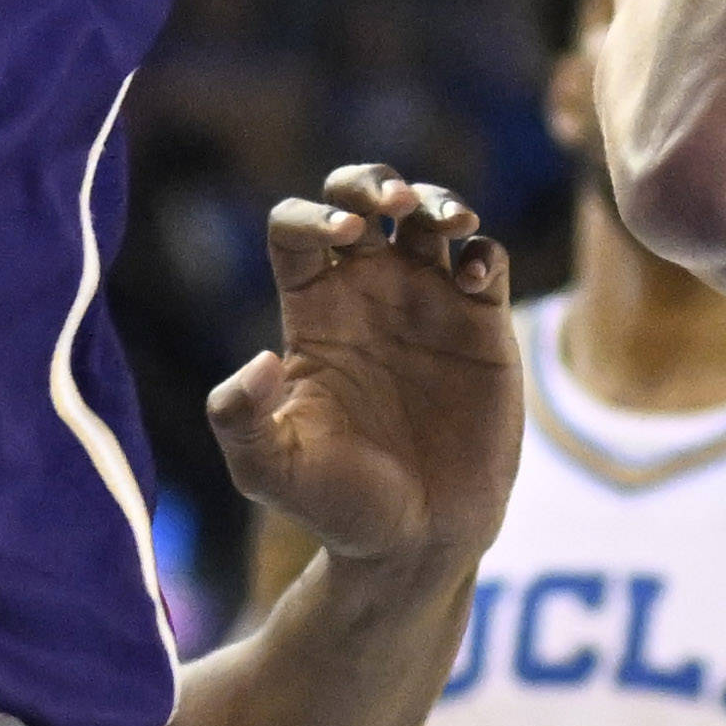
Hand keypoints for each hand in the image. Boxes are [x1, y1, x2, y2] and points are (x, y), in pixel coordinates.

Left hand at [205, 164, 518, 570]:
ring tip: (446, 220)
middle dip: (371, 182)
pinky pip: (485, 260)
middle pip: (361, 199)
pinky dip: (481, 251)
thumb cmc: (337, 508)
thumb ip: (239, 419)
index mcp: (312, 314)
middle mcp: (367, 296)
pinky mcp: (481, 326)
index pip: (296, 231)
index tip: (340, 237)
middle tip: (390, 201)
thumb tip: (258, 359)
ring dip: (437, 199)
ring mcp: (427, 304)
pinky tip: (471, 277)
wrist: (415, 543)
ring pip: (430, 216)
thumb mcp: (268, 471)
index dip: (313, 217)